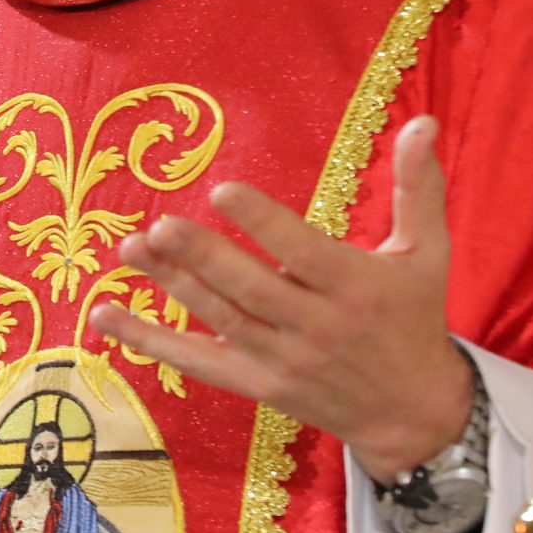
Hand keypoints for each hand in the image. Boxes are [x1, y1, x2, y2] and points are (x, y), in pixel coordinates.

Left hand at [86, 114, 471, 484]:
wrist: (413, 412)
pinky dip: (149, 340)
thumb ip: (418, 186)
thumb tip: (422, 120)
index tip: (223, 189)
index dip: (262, 222)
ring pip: (218, 320)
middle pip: (250, 291)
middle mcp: (316, 326)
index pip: (301, 251)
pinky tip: (103, 317)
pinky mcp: (257, 384)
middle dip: (203, 258)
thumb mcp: (428, 253)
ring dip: (171, 285)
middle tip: (159, 226)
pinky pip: (197, 362)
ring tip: (131, 248)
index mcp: (354, 287)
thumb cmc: (416, 318)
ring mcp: (282, 360)